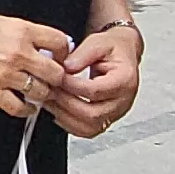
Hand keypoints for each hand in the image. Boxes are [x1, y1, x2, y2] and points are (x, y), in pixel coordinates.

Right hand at [0, 13, 71, 118]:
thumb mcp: (5, 22)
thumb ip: (28, 34)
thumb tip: (49, 45)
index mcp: (22, 31)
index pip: (60, 42)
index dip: (64, 53)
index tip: (61, 58)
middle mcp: (18, 53)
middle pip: (56, 72)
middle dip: (57, 78)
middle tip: (53, 80)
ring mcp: (6, 73)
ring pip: (41, 92)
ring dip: (43, 94)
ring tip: (39, 91)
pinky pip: (18, 107)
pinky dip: (26, 110)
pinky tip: (26, 105)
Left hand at [48, 20, 140, 137]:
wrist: (123, 54)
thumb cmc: (113, 48)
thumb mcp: (98, 42)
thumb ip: (82, 54)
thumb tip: (66, 68)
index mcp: (124, 80)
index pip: (95, 91)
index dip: (72, 86)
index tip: (57, 77)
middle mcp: (123, 100)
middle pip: (92, 114)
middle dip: (66, 103)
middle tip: (49, 90)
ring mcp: (115, 113)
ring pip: (89, 127)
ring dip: (65, 116)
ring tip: (50, 101)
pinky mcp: (107, 119)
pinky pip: (88, 131)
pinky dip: (70, 125)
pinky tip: (58, 111)